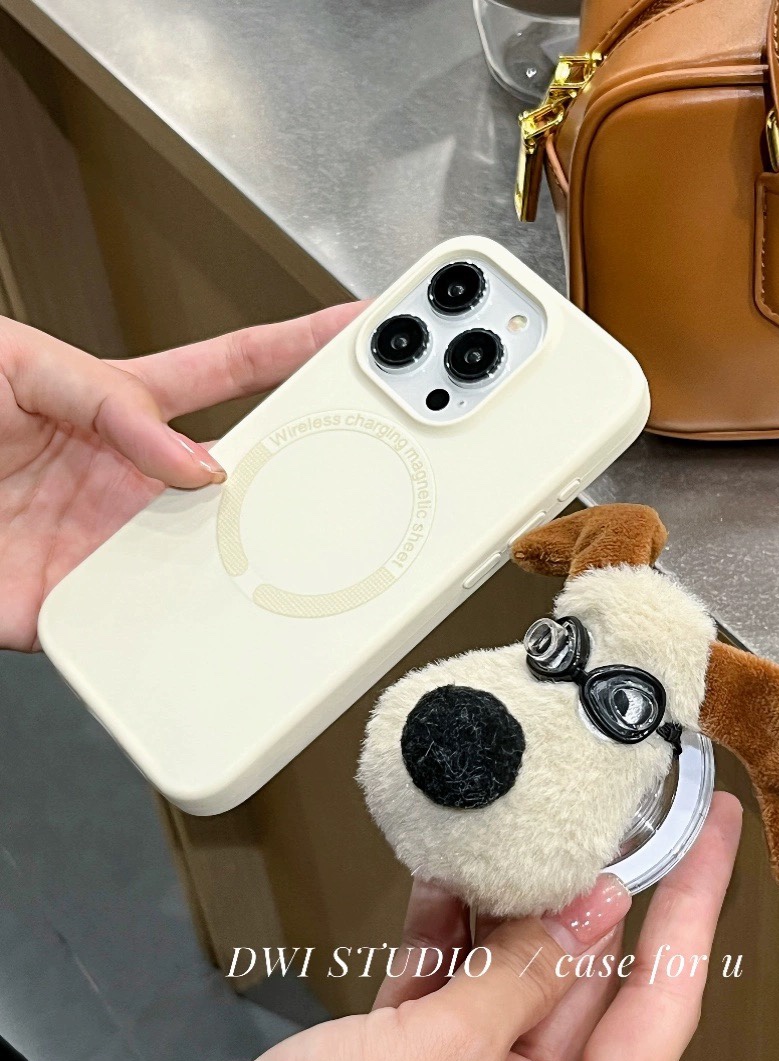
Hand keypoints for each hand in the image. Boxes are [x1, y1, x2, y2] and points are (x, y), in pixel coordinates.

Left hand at [0, 303, 364, 649]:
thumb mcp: (17, 368)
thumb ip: (106, 399)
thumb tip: (189, 463)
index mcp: (123, 410)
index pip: (231, 371)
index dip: (297, 346)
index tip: (357, 331)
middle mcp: (133, 481)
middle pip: (244, 476)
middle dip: (310, 464)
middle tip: (368, 452)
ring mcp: (114, 545)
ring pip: (214, 560)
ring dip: (258, 563)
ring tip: (305, 554)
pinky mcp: (81, 608)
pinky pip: (148, 628)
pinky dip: (184, 636)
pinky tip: (218, 628)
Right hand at [258, 791, 741, 1060]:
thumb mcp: (444, 1060)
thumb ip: (523, 975)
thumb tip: (593, 906)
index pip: (663, 1006)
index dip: (694, 909)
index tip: (712, 836)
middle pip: (580, 984)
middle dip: (578, 899)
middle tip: (594, 821)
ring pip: (508, 979)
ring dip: (501, 909)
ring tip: (511, 838)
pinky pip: (446, 989)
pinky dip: (443, 935)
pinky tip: (446, 880)